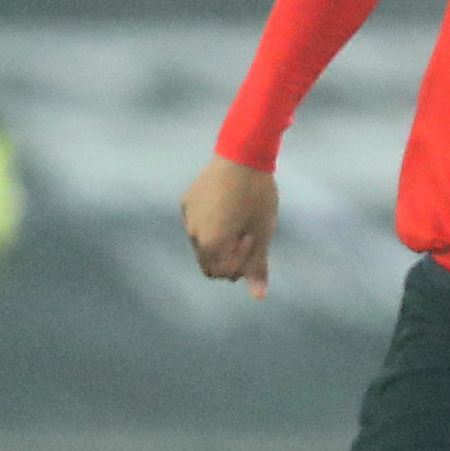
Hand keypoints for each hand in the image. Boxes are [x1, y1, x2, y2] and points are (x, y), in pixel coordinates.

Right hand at [183, 157, 276, 297]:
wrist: (242, 153)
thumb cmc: (257, 196)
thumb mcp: (263, 232)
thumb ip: (257, 266)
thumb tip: (258, 297)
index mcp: (210, 244)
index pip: (221, 273)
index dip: (240, 264)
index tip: (252, 241)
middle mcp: (192, 232)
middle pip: (208, 261)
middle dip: (228, 257)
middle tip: (247, 236)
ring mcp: (187, 215)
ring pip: (201, 243)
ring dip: (219, 241)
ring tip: (238, 221)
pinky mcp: (186, 200)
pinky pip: (196, 222)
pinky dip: (210, 223)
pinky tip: (227, 206)